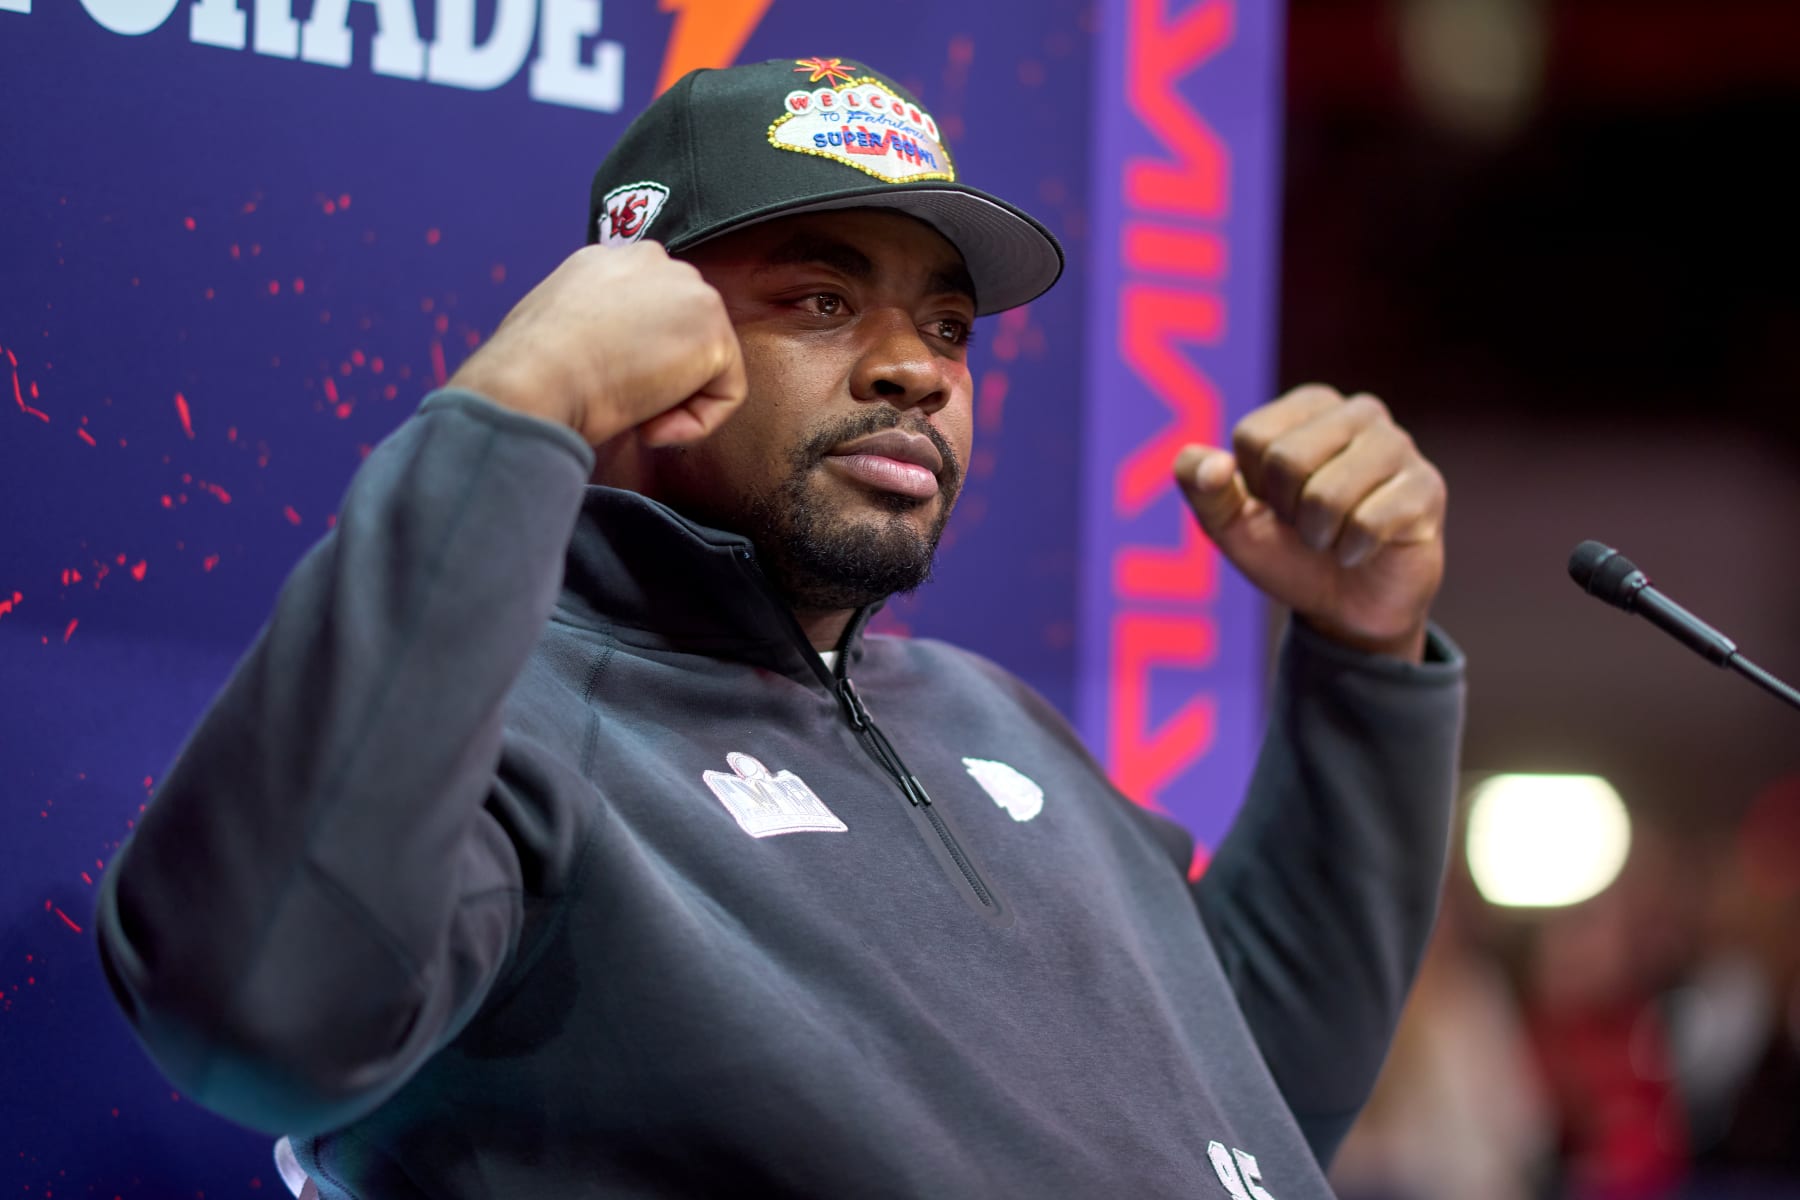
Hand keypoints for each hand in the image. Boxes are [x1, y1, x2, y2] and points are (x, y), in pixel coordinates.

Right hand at [448, 241, 746, 446]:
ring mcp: (688, 291)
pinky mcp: (713, 332)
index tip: (605, 384)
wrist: (533, 379)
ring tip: (634, 415)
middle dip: (661, 374)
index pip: (648, 309)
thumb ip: (589, 326)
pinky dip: (697, 423)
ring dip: (675, 400)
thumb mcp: (552, 325)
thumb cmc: (528, 368)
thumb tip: (606, 354)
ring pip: (707, 361)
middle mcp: (653, 261)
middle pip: (684, 330)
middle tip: (621, 401)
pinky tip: (652, 427)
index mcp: (609, 258)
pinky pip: (726, 393)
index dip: (633, 358)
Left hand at [1174, 385, 1445, 661]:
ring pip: (1327, 494)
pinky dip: (1352, 551)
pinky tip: (1363, 549)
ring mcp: (1399, 446)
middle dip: (1287, 512)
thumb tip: (1212, 466)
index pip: (1252, 438)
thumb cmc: (1287, 552)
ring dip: (1319, 535)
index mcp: (1308, 406)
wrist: (1345, 607)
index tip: (1276, 505)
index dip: (1254, 489)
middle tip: (1308, 524)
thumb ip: (1200, 486)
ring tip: (1334, 535)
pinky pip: (1368, 522)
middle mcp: (1359, 412)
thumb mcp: (1228, 523)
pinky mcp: (1427, 488)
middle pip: (1287, 460)